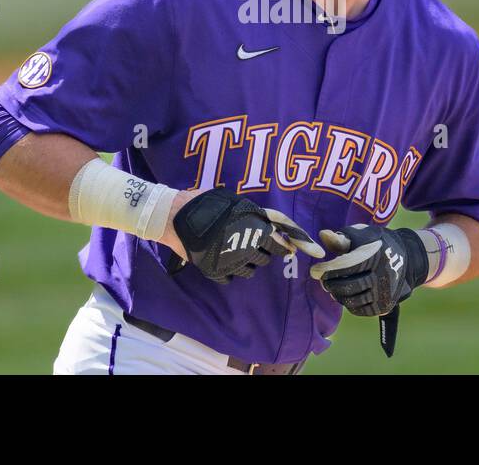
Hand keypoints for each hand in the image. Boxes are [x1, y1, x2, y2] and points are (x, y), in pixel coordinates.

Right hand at [168, 187, 322, 282]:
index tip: (307, 252)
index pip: (282, 237)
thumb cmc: (204, 202)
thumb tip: (273, 224)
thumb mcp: (233, 201)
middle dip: (263, 251)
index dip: (296, 243)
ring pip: (251, 270)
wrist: (171, 216)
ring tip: (234, 249)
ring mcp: (230, 260)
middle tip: (252, 242)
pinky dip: (230, 270)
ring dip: (247, 262)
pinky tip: (221, 258)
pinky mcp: (216, 271)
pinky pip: (232, 277)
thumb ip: (254, 213)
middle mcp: (245, 244)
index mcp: (252, 224)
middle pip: (267, 257)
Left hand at [309, 224, 427, 316]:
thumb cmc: (375, 243)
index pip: (346, 266)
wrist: (406, 257)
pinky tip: (345, 294)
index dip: (327, 269)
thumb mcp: (361, 235)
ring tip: (333, 287)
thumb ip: (341, 238)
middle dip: (331, 284)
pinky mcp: (384, 305)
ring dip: (338, 295)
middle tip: (323, 280)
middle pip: (349, 286)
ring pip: (353, 300)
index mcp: (376, 255)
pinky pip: (360, 310)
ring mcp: (384, 292)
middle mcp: (383, 276)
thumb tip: (323, 234)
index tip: (314, 271)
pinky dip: (349, 303)